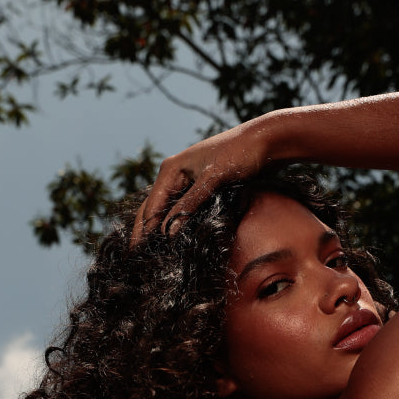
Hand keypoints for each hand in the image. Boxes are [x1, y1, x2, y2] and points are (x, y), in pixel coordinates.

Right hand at [131, 118, 269, 243]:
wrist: (264, 141)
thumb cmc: (239, 154)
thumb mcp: (213, 179)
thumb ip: (190, 204)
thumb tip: (168, 233)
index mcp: (171, 169)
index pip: (150, 206)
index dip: (142, 231)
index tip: (135, 252)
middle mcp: (174, 175)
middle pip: (152, 209)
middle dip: (143, 232)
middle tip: (134, 257)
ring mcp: (187, 182)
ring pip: (165, 210)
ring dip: (157, 230)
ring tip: (149, 253)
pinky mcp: (201, 188)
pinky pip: (181, 210)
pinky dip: (175, 224)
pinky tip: (172, 240)